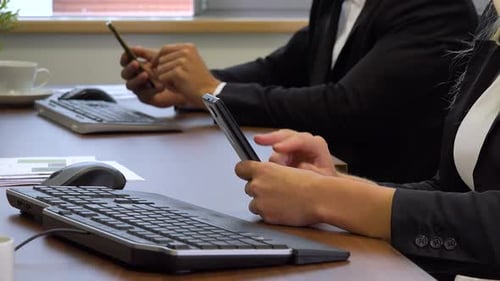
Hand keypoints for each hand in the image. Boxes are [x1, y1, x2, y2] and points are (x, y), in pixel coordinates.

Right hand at [120, 47, 187, 106]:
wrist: (180, 83)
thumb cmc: (167, 69)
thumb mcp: (157, 58)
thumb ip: (145, 53)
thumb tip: (133, 48)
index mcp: (135, 67)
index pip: (125, 62)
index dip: (125, 58)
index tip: (128, 54)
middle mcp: (134, 77)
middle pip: (125, 74)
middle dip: (129, 68)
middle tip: (136, 64)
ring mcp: (139, 88)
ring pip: (131, 85)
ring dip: (137, 79)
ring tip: (146, 74)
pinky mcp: (146, 98)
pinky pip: (144, 94)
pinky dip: (152, 89)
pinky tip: (160, 85)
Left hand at [151, 43, 220, 107]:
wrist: (210, 93)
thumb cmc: (199, 82)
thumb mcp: (189, 63)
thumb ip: (176, 58)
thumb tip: (155, 59)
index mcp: (188, 47)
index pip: (165, 49)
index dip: (158, 58)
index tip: (156, 67)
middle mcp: (185, 51)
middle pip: (161, 59)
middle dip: (164, 71)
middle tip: (177, 80)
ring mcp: (182, 61)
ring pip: (160, 69)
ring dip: (166, 79)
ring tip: (179, 84)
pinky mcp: (178, 72)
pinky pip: (162, 78)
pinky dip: (168, 86)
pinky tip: (179, 88)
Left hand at [235, 160, 394, 238]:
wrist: (319, 198)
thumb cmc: (309, 182)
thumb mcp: (286, 168)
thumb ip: (269, 171)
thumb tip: (259, 173)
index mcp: (263, 169)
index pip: (240, 169)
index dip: (245, 172)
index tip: (248, 174)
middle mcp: (258, 185)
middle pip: (248, 187)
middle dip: (259, 190)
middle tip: (276, 191)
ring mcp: (261, 202)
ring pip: (254, 203)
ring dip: (264, 203)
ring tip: (282, 201)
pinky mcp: (267, 216)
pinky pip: (263, 215)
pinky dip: (271, 214)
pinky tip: (284, 209)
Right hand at [254, 129, 337, 175]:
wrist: (323, 185)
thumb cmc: (324, 180)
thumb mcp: (322, 178)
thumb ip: (312, 171)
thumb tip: (300, 166)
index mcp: (316, 145)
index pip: (302, 139)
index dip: (288, 143)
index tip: (277, 148)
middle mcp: (304, 142)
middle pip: (286, 134)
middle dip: (272, 137)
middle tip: (258, 140)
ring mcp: (293, 145)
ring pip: (278, 140)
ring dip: (269, 148)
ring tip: (265, 160)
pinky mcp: (284, 151)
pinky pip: (272, 147)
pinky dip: (266, 152)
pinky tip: (260, 160)